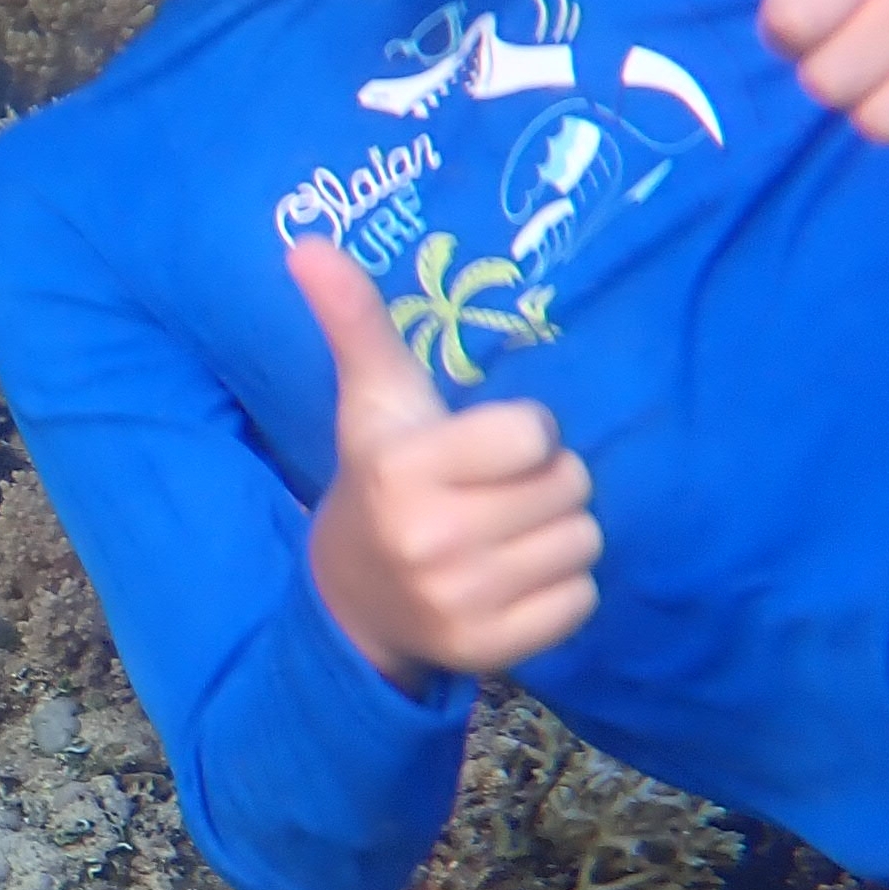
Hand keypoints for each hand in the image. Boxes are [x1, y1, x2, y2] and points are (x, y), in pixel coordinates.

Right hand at [289, 236, 599, 689]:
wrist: (350, 602)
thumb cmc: (380, 481)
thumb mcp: (370, 403)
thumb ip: (355, 321)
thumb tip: (305, 241)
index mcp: (402, 470)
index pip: (535, 434)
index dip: (520, 436)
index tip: (481, 450)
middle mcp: (430, 538)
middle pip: (571, 485)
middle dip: (544, 484)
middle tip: (495, 496)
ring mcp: (459, 600)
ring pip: (583, 542)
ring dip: (556, 536)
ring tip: (506, 537)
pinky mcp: (489, 649)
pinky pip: (580, 600)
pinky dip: (560, 591)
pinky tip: (513, 581)